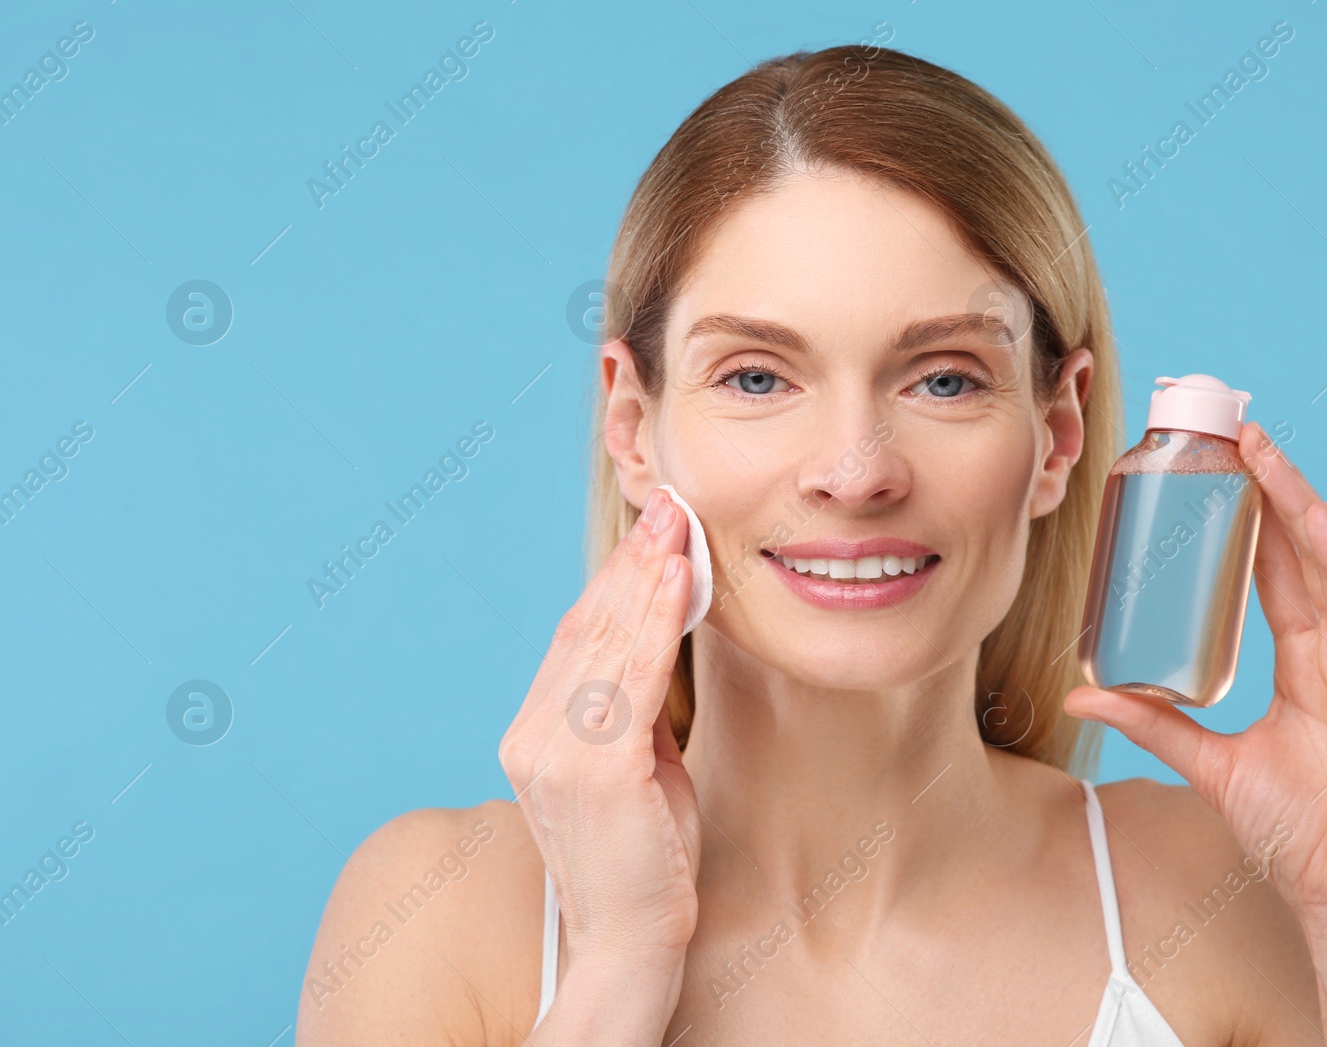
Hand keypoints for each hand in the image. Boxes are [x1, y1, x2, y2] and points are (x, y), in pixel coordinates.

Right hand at [499, 486, 701, 976]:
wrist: (630, 941)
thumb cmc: (643, 858)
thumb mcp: (638, 766)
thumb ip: (634, 707)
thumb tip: (660, 638)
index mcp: (534, 733)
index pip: (577, 637)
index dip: (617, 579)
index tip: (654, 530)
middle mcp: (531, 735)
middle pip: (587, 626)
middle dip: (633, 560)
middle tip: (670, 503)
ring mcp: (556, 751)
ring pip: (606, 640)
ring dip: (646, 574)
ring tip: (677, 523)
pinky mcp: (595, 768)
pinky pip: (629, 676)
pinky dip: (655, 620)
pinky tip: (676, 578)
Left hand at [1063, 422, 1326, 936]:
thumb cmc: (1298, 832)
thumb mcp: (1210, 764)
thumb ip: (1152, 723)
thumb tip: (1081, 694)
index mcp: (1308, 663)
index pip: (1279, 571)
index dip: (1254, 516)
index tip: (1220, 465)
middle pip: (1309, 554)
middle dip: (1277, 490)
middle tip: (1238, 430)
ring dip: (1304, 509)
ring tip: (1268, 455)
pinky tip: (1318, 531)